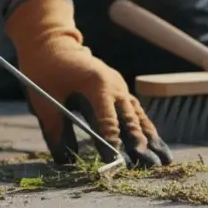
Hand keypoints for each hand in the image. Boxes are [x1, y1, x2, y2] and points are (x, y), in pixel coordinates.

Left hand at [6, 0, 172, 167]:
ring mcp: (120, 87)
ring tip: (163, 160)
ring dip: (150, 138)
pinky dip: (146, 129)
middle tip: (148, 164)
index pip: (107, 117)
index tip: (116, 159)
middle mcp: (114, 85)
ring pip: (138, 116)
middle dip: (139, 143)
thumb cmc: (44, 69)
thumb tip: (63, 160)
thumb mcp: (44, 99)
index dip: (111, 140)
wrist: (52, 43)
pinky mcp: (120, 91)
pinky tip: (157, 146)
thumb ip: (55, 130)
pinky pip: (136, 112)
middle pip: (129, 118)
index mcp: (95, 83)